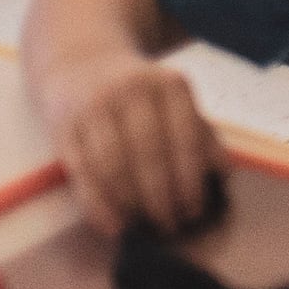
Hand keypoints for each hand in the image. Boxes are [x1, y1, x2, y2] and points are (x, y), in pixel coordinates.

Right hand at [47, 55, 223, 231]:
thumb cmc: (138, 93)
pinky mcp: (64, 126)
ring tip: (142, 226)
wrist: (80, 63)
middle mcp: (132, 90)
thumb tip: (224, 173)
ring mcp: (95, 106)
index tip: (195, 210)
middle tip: (170, 225)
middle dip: (161, 197)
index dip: (191, 180)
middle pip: (149, 154)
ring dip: (130, 203)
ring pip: (113, 166)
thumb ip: (200, 134)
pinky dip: (98, 205)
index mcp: (169, 84)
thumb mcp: (174, 101)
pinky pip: (82, 173)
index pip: (185, 138)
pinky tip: (112, 226)